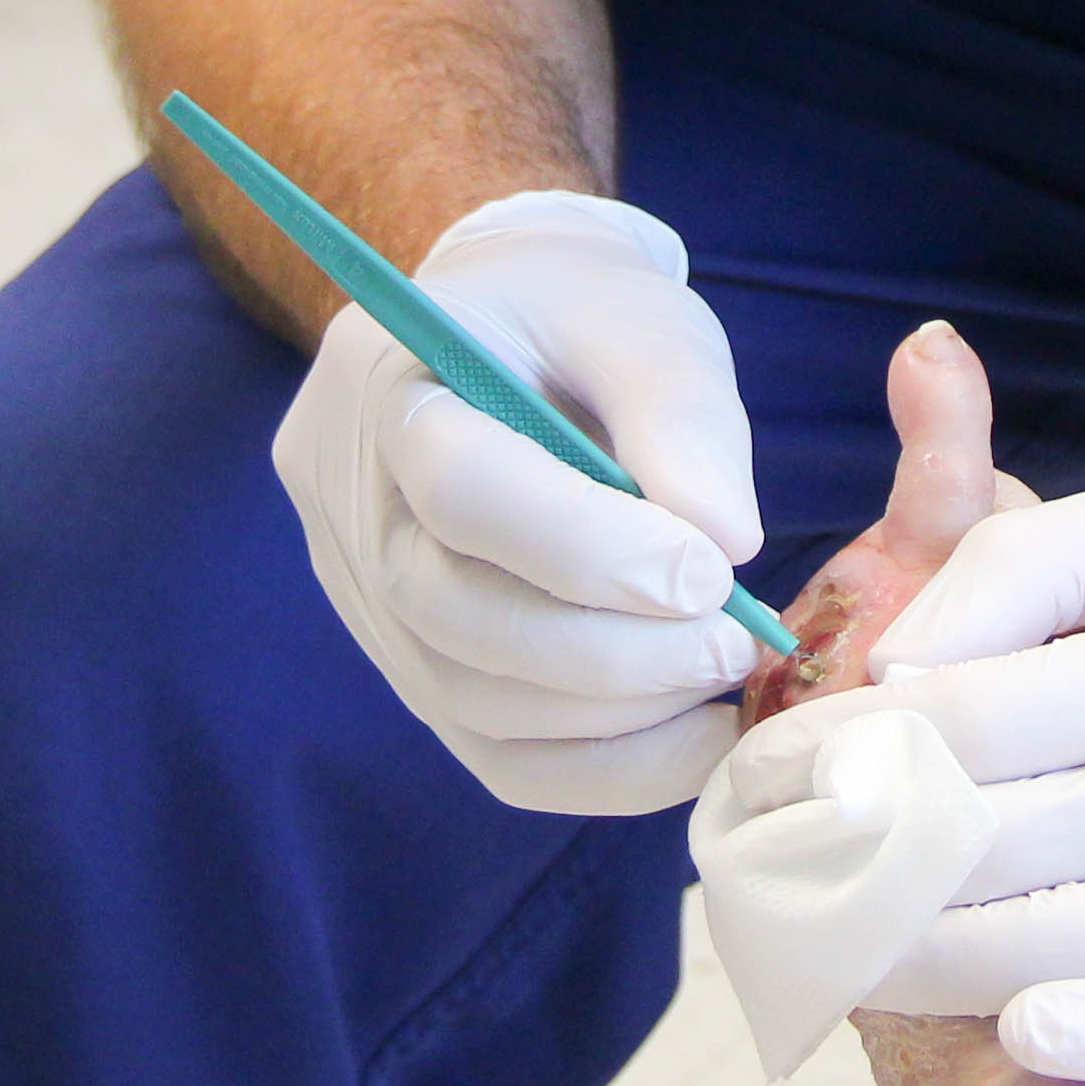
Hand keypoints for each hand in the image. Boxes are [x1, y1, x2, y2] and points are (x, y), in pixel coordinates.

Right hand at [269, 189, 766, 812]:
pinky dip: (599, 769)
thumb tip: (724, 542)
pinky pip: (491, 753)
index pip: (459, 488)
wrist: (508, 333)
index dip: (590, 548)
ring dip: (612, 714)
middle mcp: (350, 505)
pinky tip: (691, 737)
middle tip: (734, 640)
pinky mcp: (411, 668)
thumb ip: (681, 412)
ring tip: (720, 672)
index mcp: (388, 385)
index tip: (714, 572)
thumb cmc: (577, 316)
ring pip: (467, 701)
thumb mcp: (641, 318)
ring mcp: (366, 600)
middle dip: (609, 650)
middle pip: (449, 613)